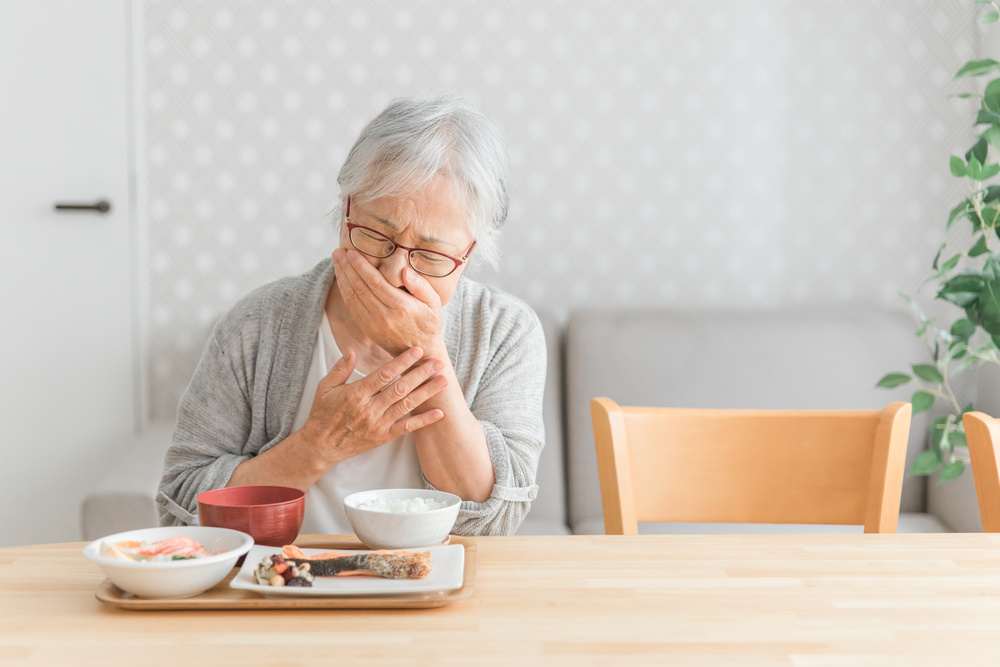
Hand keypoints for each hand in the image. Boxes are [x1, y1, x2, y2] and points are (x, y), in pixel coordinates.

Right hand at [298, 346, 446, 466]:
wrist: (321, 445)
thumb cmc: (323, 413)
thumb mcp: (325, 387)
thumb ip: (341, 368)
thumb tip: (353, 349)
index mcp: (357, 393)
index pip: (384, 374)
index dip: (402, 362)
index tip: (417, 351)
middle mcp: (370, 408)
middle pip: (401, 388)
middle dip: (421, 374)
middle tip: (438, 362)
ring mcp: (378, 423)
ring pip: (407, 405)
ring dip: (427, 392)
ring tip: (443, 381)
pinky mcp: (384, 436)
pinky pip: (407, 427)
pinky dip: (424, 420)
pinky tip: (439, 412)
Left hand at [332, 248, 444, 356]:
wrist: (421, 350)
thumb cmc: (429, 322)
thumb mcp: (434, 303)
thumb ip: (421, 286)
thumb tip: (404, 271)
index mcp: (401, 307)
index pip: (375, 282)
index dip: (361, 266)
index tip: (351, 253)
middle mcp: (384, 316)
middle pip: (360, 287)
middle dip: (347, 267)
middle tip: (338, 251)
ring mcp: (373, 324)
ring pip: (352, 296)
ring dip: (342, 277)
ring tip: (336, 260)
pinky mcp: (367, 328)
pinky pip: (351, 307)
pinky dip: (344, 290)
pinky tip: (341, 277)